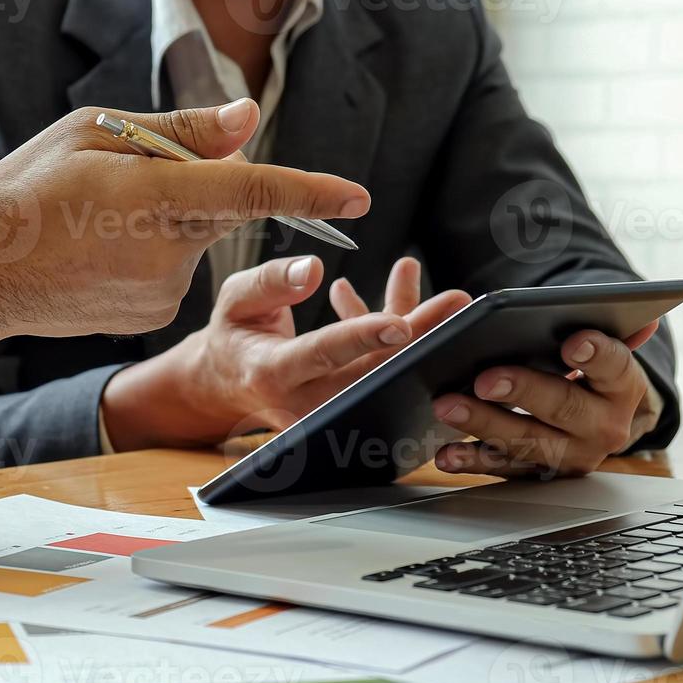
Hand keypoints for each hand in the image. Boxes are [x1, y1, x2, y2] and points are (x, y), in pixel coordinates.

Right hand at [0, 98, 370, 369]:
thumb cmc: (25, 194)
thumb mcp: (92, 135)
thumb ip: (178, 132)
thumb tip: (247, 124)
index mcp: (151, 195)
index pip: (252, 191)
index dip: (311, 192)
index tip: (358, 197)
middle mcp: (165, 250)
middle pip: (221, 206)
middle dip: (195, 185)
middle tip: (121, 183)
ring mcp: (161, 291)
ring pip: (194, 239)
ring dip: (166, 222)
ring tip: (97, 226)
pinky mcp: (152, 315)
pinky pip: (174, 272)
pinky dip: (151, 257)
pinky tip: (100, 257)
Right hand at [100, 256, 471, 449]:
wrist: (227, 383)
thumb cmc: (234, 334)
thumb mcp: (235, 299)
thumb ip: (270, 281)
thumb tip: (313, 269)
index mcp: (271, 372)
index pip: (323, 354)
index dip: (364, 338)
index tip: (401, 325)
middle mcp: (302, 401)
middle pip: (370, 371)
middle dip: (417, 335)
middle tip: (455, 302)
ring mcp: (327, 413)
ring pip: (383, 373)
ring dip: (420, 336)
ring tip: (452, 300)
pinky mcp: (346, 410)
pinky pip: (381, 374)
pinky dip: (400, 340)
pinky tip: (410, 301)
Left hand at [431, 321, 662, 477]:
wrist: (594, 426)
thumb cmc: (589, 376)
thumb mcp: (606, 354)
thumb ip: (614, 332)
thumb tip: (645, 317)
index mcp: (623, 389)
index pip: (616, 367)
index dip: (596, 355)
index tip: (572, 343)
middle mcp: (602, 427)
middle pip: (562, 407)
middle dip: (522, 391)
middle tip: (484, 378)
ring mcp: (570, 456)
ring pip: (526, 441)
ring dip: (483, 424)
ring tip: (448, 406)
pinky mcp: (539, 474)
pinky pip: (503, 469)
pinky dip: (471, 461)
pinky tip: (445, 454)